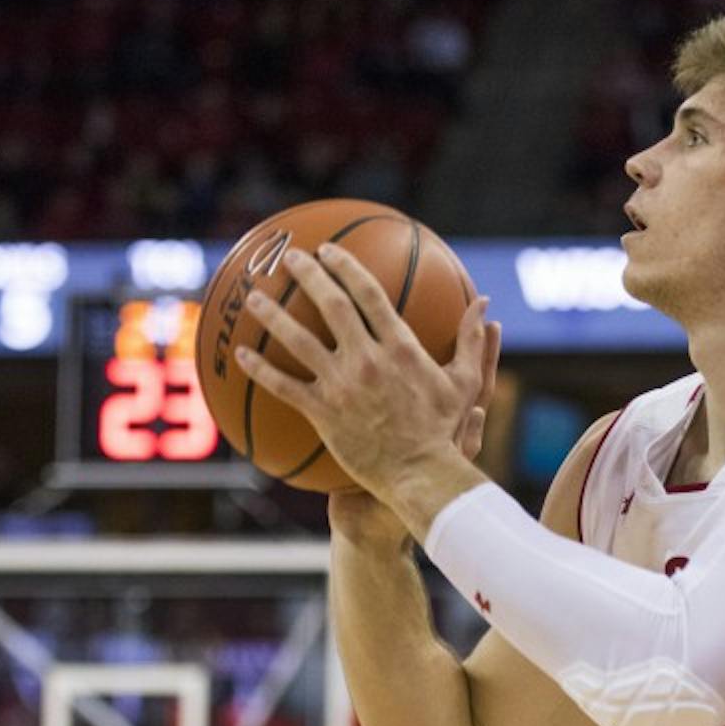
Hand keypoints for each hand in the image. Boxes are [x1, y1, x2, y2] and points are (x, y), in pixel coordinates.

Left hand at [236, 244, 498, 519]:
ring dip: (273, 315)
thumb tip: (485, 305)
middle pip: (331, 306)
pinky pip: (284, 386)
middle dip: (308, 276)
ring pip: (299, 340)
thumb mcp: (466, 382)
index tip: (329, 251)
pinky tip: (239, 354)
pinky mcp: (322, 412)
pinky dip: (260, 368)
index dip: (346, 267)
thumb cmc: (444, 430)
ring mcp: (341, 385)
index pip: (368, 294)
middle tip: (290, 258)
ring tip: (254, 297)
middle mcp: (367, 358)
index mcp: (399, 346)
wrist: (419, 474)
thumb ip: (472, 341)